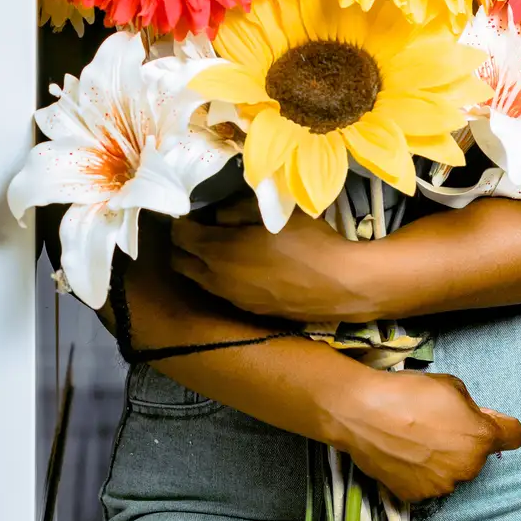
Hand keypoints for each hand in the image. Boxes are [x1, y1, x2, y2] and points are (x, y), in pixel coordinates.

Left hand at [170, 207, 371, 321]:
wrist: (341, 285)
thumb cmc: (308, 241)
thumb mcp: (272, 212)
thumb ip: (235, 210)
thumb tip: (215, 215)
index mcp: (219, 251)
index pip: (179, 236)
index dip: (179, 221)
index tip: (187, 210)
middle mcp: (217, 280)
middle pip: (180, 263)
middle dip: (181, 245)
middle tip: (196, 228)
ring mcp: (233, 299)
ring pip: (200, 281)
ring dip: (199, 263)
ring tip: (217, 246)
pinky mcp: (250, 311)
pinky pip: (222, 292)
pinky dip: (220, 278)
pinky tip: (241, 267)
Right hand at [335, 368, 520, 501]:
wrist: (362, 413)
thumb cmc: (407, 393)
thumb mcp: (449, 385)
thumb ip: (471, 406)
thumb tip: (477, 418)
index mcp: (481, 438)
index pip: (514, 436)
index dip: (503, 427)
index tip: (491, 424)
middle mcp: (467, 467)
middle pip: (476, 456)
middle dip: (463, 443)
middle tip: (435, 426)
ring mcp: (441, 486)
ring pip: (451, 473)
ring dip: (441, 461)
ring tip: (413, 441)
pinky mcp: (416, 496)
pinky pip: (426, 483)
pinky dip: (418, 473)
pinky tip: (401, 455)